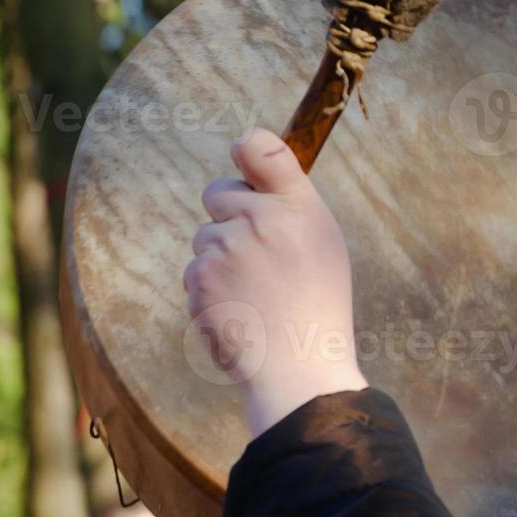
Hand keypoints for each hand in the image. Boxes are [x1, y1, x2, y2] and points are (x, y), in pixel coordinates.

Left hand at [184, 127, 367, 436]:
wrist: (298, 368)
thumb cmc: (316, 304)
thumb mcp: (322, 243)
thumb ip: (289, 205)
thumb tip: (253, 182)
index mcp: (298, 207)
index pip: (261, 148)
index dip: (246, 148)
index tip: (243, 157)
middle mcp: (260, 219)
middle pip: (218, 192)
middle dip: (228, 214)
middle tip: (254, 251)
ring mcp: (226, 248)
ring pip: (205, 236)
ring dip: (220, 257)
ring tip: (253, 292)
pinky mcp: (199, 278)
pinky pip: (194, 268)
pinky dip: (208, 288)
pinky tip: (237, 309)